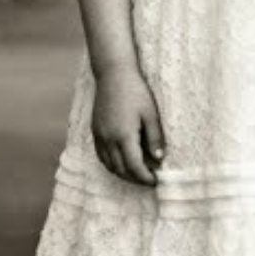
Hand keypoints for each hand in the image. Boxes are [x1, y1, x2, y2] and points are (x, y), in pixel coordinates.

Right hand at [92, 63, 165, 185]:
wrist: (113, 74)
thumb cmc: (136, 91)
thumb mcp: (151, 114)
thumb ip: (155, 138)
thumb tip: (159, 159)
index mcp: (124, 135)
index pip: (134, 167)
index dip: (145, 178)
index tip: (156, 181)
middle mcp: (108, 139)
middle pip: (121, 170)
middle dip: (135, 179)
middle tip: (149, 181)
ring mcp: (99, 135)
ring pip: (109, 165)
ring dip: (123, 174)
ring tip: (138, 174)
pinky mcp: (95, 131)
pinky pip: (101, 156)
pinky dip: (112, 164)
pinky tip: (122, 163)